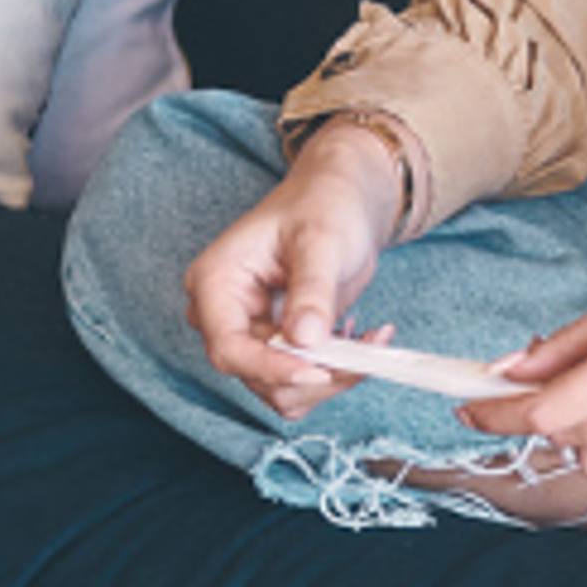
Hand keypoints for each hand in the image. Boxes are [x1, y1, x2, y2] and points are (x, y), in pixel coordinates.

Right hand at [184, 119, 406, 416]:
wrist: (342, 199)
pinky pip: (303, 377)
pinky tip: (362, 338)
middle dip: (313, 374)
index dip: (270, 368)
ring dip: (331, 376)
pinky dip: (337, 371)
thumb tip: (305, 339)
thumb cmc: (324, 204)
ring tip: (371, 340)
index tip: (318, 371)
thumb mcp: (321, 239)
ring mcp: (252, 332)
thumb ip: (312, 289)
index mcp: (215, 283)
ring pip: (281, 387)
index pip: (228, 347)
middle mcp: (225, 315)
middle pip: (255, 375)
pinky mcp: (281, 343)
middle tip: (366, 352)